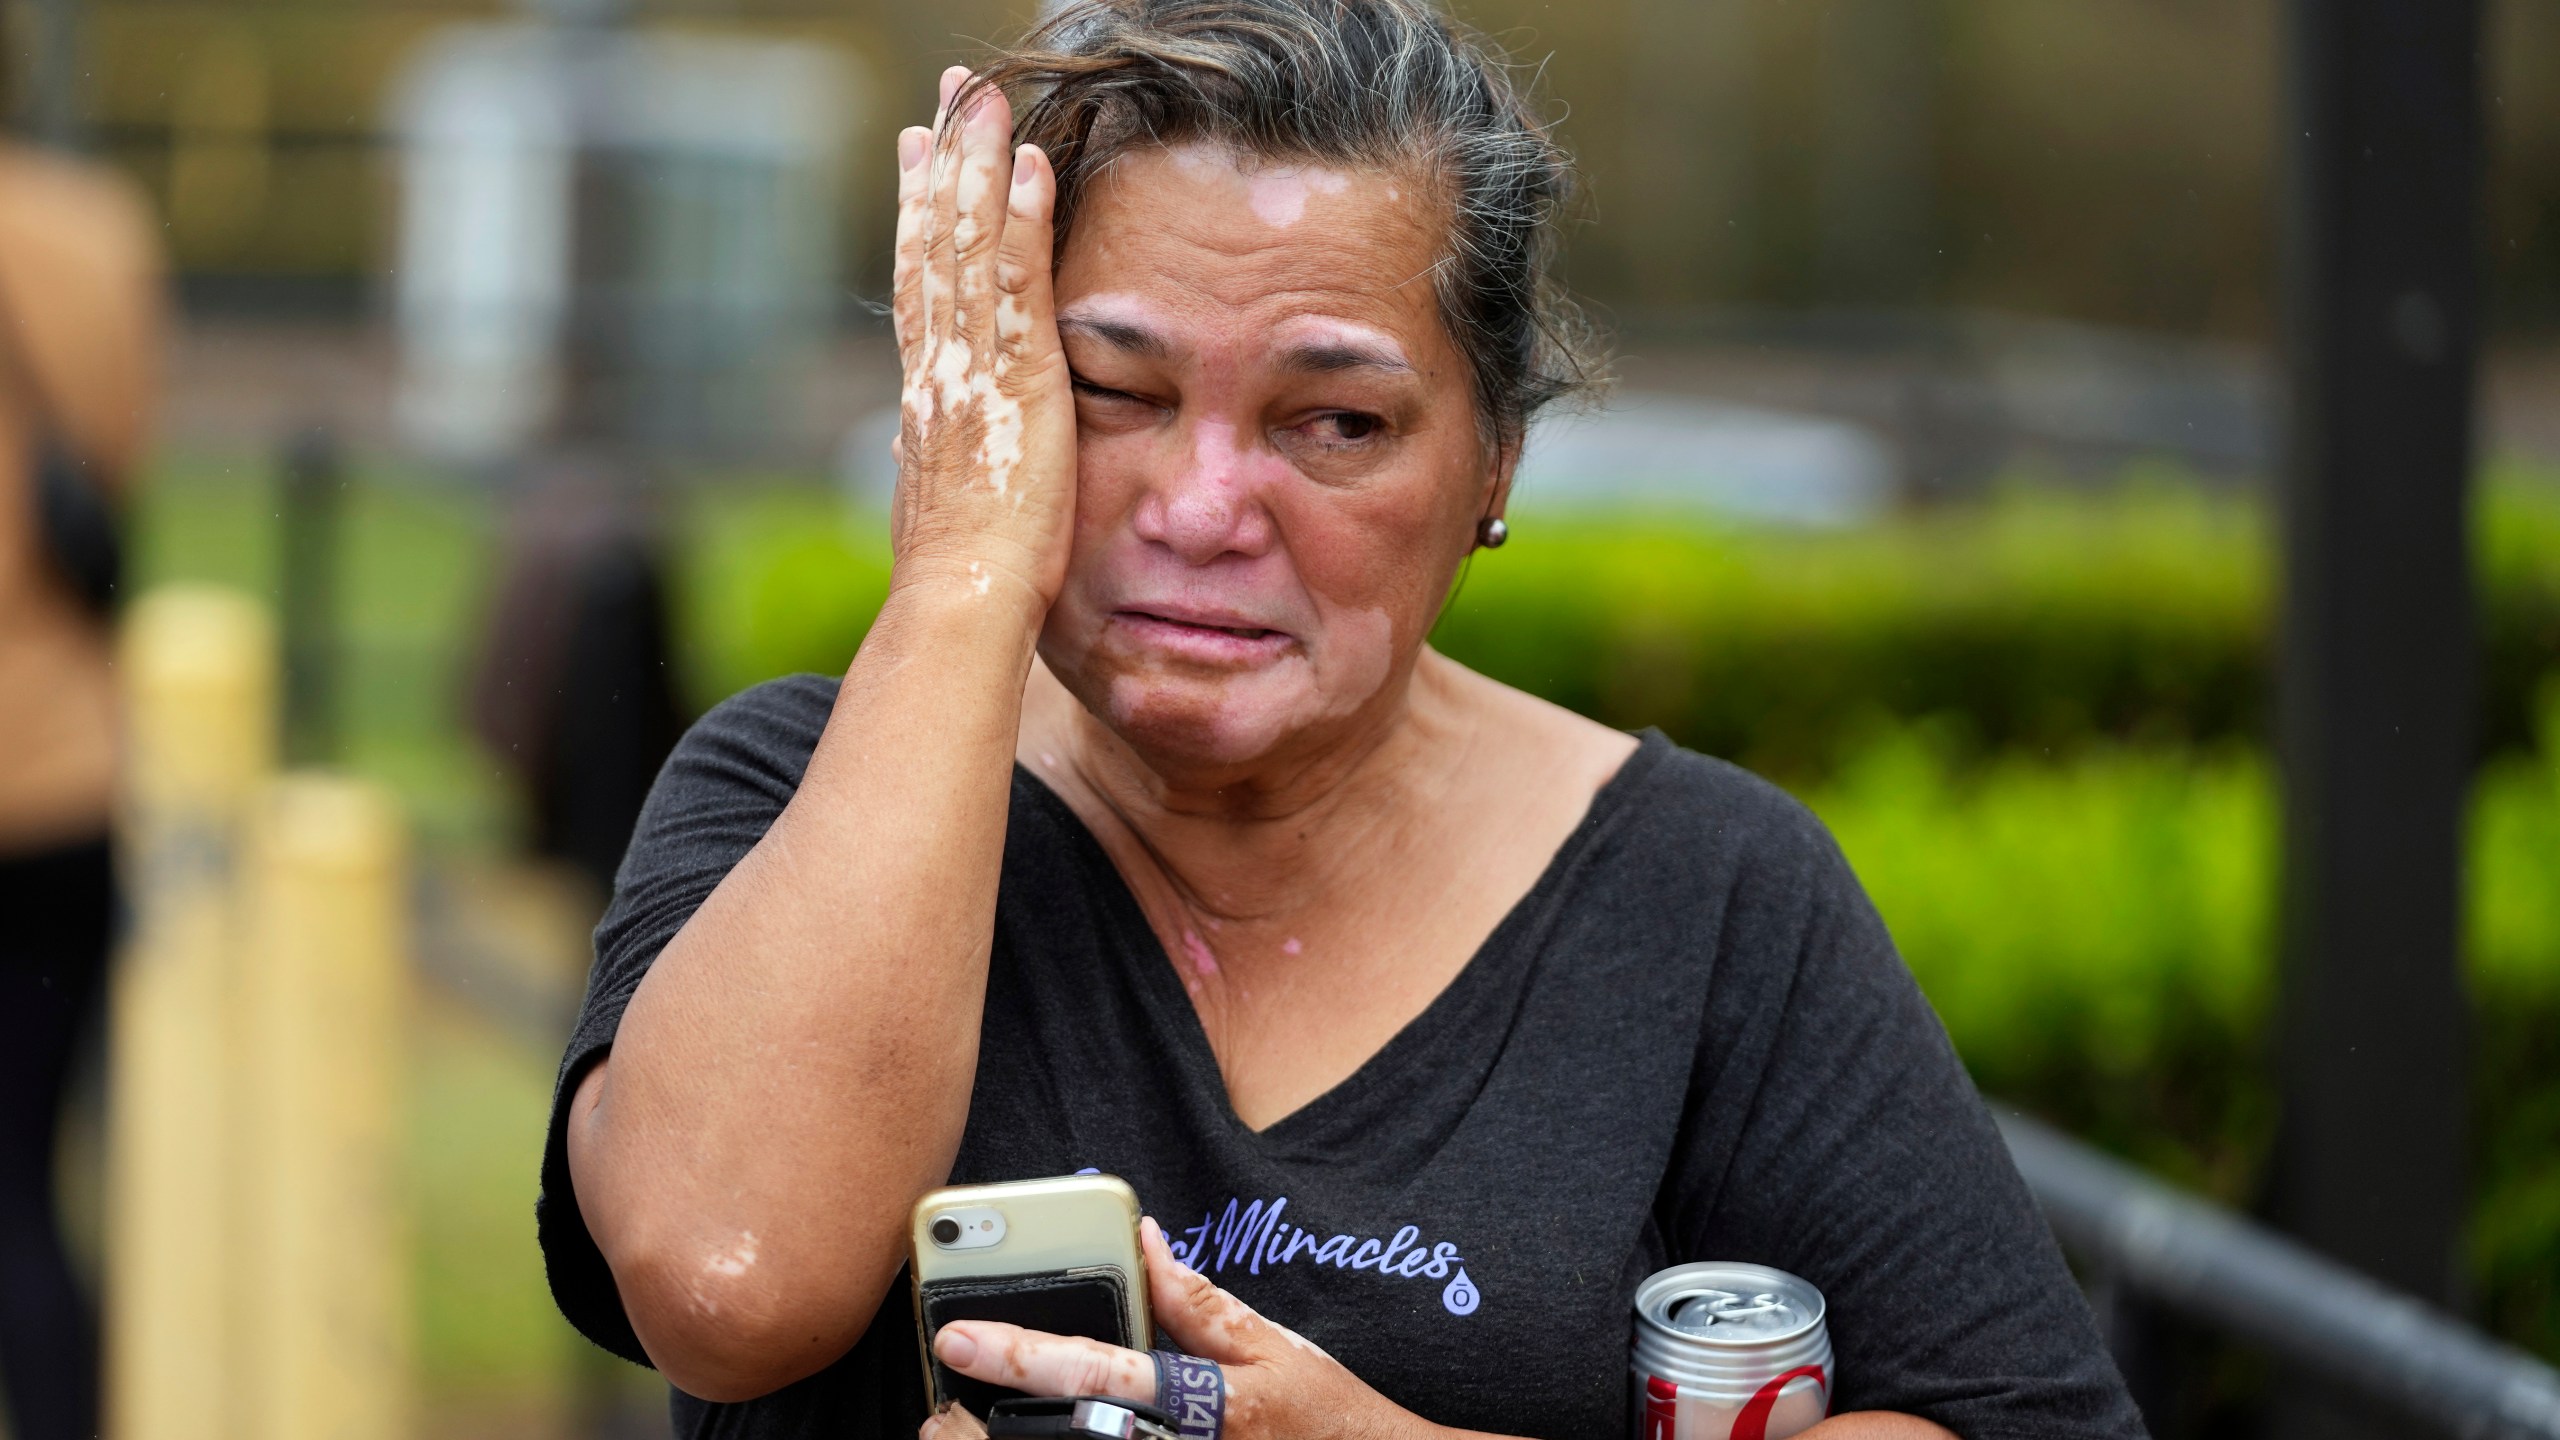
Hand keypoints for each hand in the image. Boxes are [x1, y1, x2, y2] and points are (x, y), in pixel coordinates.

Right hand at [889, 67, 1078, 610]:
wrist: (959, 601)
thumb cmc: (963, 585)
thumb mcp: (947, 508)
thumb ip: (949, 466)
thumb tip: (936, 461)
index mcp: (927, 399)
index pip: (920, 286)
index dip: (919, 216)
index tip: (919, 155)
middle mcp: (939, 370)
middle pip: (934, 244)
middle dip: (943, 163)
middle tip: (951, 94)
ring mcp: (973, 370)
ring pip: (967, 246)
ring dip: (979, 166)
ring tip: (987, 101)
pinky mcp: (1017, 381)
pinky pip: (1018, 284)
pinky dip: (1022, 221)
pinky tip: (1032, 165)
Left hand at [920, 1216, 1464, 1439]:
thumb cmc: (1326, 1414)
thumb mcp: (1273, 1346)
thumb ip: (1199, 1299)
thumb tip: (1144, 1240)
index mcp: (1209, 1400)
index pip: (1102, 1371)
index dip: (1026, 1352)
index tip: (959, 1335)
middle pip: (1076, 1432)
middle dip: (1002, 1412)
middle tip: (941, 1391)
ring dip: (1024, 1439)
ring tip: (965, 1425)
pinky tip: (1033, 1430)